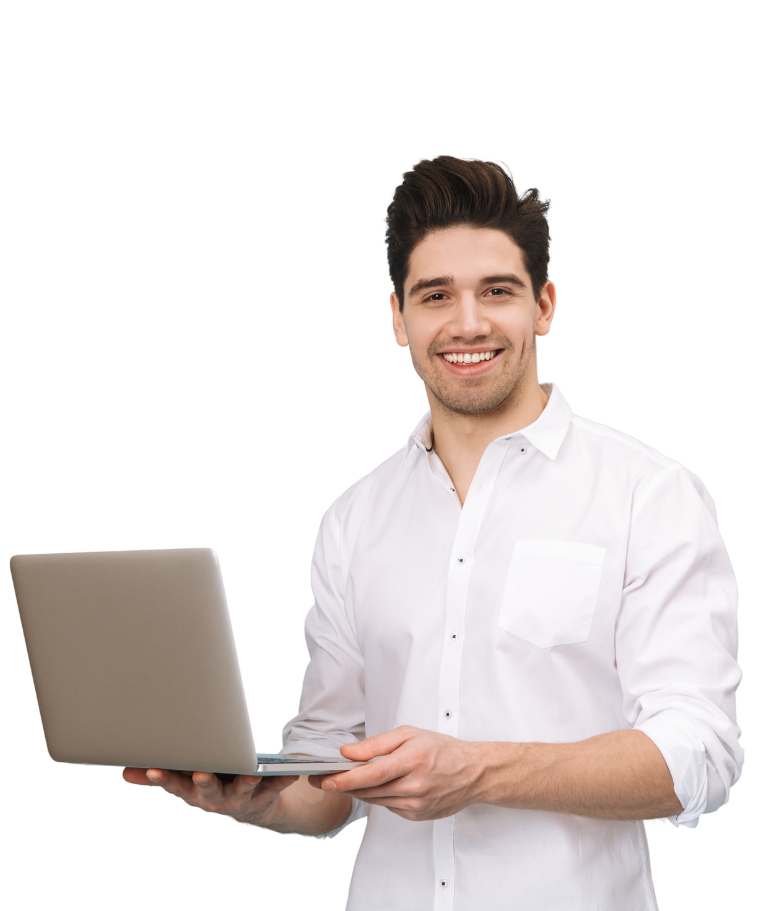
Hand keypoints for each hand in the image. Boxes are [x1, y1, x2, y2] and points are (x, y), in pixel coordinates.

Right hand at [121, 767, 299, 828]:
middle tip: (200, 773)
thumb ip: (157, 778)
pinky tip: (291, 771)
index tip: (155, 769)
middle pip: (208, 789)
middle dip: (205, 782)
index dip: (164, 779)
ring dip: (246, 782)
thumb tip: (126, 772)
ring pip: (242, 790)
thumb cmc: (212, 786)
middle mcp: (215, 798)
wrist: (252, 810)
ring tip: (250, 773)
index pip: (175, 786)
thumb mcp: (185, 784)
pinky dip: (282, 779)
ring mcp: (240, 798)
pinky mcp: (264, 795)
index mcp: (194, 793)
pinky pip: (275, 786)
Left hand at [307, 725, 482, 821]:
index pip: (372, 773)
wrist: (472, 773)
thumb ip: (376, 744)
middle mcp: (414, 786)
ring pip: (376, 800)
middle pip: (370, 790)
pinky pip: (389, 807)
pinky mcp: (417, 815)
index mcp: (412, 760)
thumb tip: (348, 753)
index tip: (325, 779)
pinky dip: (379, 796)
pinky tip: (380, 786)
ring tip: (345, 780)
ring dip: (359, 791)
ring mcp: (416, 804)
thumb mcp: (409, 734)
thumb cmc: (441, 749)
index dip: (346, 778)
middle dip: (344, 785)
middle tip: (322, 779)